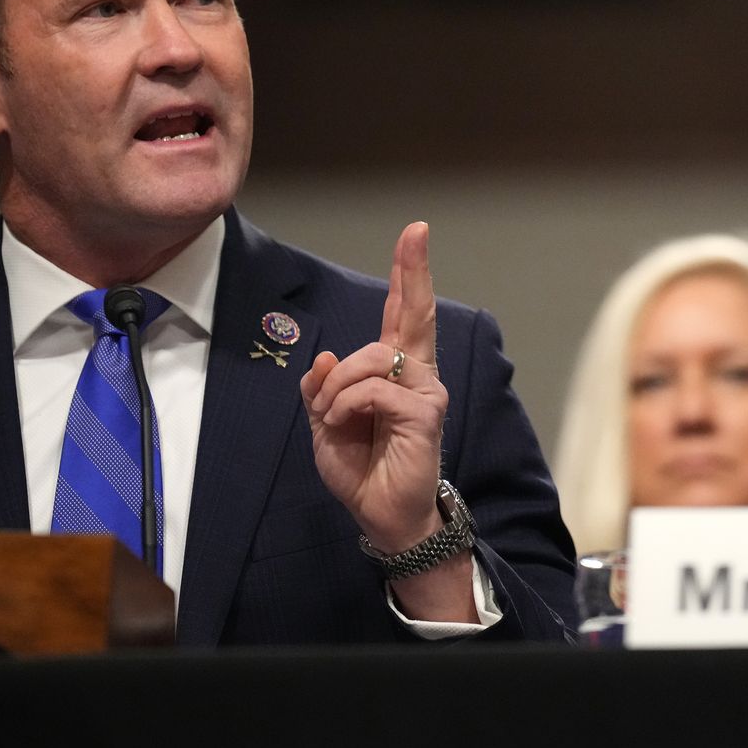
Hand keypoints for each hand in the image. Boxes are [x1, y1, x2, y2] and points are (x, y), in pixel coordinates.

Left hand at [301, 221, 447, 552]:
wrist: (381, 515)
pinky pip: (373, 390)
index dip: (408, 274)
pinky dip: (346, 405)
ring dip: (338, 386)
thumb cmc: (360, 468)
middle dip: (413, 271)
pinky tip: (342, 424)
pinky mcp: (425, 412)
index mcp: (395, 371)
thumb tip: (324, 357)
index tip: (415, 234)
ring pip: (371, 358)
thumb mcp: (324, 423)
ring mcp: (425, 391)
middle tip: (416, 232)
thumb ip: (322, 389)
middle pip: (414, 314)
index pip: (401, 314)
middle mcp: (418, 373)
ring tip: (332, 417)